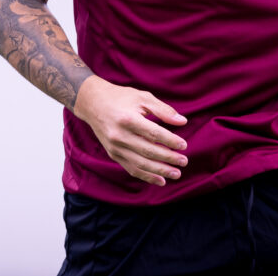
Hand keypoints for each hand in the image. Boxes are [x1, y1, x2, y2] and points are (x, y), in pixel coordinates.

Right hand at [73, 76, 188, 185]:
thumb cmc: (121, 98)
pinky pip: (131, 169)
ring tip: (176, 174)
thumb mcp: (142, 97)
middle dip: (168, 158)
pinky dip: (147, 176)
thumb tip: (182, 121)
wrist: (93, 104)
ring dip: (160, 171)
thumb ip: (163, 110)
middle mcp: (119, 135)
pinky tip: (161, 180)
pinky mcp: (113, 154)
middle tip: (184, 161)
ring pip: (140, 164)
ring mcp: (115, 147)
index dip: (170, 140)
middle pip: (148, 151)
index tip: (184, 145)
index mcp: (128, 119)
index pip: (153, 133)